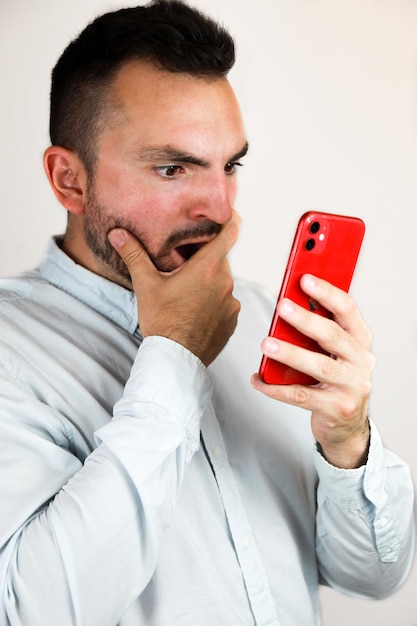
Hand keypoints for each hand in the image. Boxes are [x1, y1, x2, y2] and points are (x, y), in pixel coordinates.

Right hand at [108, 212, 240, 366]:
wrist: (175, 359)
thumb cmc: (162, 321)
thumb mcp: (146, 285)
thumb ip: (134, 255)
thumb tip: (117, 233)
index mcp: (208, 267)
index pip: (230, 232)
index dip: (229, 220)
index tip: (226, 214)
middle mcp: (225, 282)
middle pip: (220, 258)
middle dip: (204, 257)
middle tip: (183, 263)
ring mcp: (231, 302)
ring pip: (221, 281)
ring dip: (208, 281)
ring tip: (185, 291)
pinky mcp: (232, 319)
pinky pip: (225, 301)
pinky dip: (213, 301)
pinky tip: (194, 309)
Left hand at [251, 274, 374, 468]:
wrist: (347, 427)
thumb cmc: (335, 381)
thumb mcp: (334, 353)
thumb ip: (318, 333)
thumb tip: (289, 307)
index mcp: (360, 341)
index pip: (348, 310)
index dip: (327, 293)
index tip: (305, 279)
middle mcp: (361, 363)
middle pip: (333, 336)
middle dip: (306, 319)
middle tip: (282, 306)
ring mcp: (351, 388)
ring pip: (319, 366)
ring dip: (291, 353)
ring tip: (267, 344)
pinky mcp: (336, 409)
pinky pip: (302, 396)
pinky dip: (277, 388)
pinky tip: (259, 380)